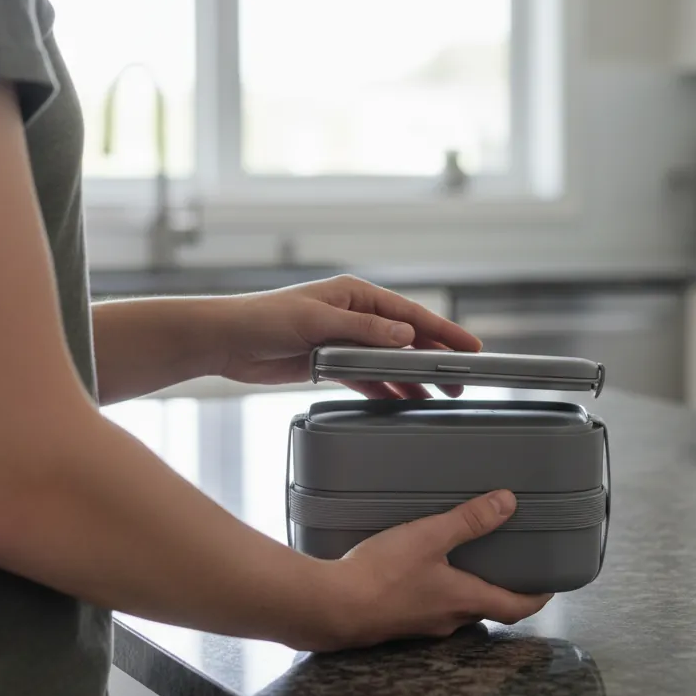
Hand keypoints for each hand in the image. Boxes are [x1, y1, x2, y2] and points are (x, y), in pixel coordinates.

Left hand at [213, 275, 481, 398]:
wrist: (226, 341)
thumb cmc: (264, 319)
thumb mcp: (316, 320)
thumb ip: (362, 330)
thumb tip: (405, 336)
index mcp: (355, 295)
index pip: (409, 314)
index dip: (442, 331)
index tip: (469, 346)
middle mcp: (354, 315)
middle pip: (406, 338)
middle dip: (436, 358)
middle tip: (463, 378)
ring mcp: (345, 340)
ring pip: (390, 360)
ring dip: (414, 377)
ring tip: (441, 396)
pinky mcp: (331, 363)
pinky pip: (368, 376)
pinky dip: (387, 388)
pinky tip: (405, 400)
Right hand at [308, 490, 553, 651]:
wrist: (333, 606)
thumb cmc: (383, 573)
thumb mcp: (429, 537)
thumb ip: (468, 520)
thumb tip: (508, 503)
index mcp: (464, 600)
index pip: (515, 607)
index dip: (535, 597)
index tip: (548, 586)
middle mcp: (448, 619)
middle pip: (485, 608)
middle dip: (497, 588)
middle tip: (505, 563)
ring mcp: (421, 625)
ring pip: (455, 609)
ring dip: (465, 589)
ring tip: (463, 561)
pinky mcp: (397, 622)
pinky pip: (427, 607)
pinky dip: (436, 591)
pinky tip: (420, 571)